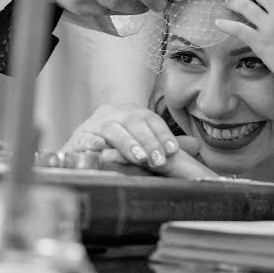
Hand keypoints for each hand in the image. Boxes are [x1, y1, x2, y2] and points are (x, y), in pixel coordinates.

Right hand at [63, 104, 216, 177]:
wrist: (83, 145)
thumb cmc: (119, 145)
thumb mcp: (143, 143)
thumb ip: (165, 144)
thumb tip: (196, 145)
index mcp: (132, 113)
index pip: (151, 120)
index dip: (163, 134)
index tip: (173, 150)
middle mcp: (114, 113)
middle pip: (133, 122)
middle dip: (148, 141)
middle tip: (158, 160)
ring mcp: (94, 124)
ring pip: (112, 129)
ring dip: (127, 143)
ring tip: (140, 158)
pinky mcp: (78, 137)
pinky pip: (85, 138)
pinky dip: (93, 143)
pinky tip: (102, 151)